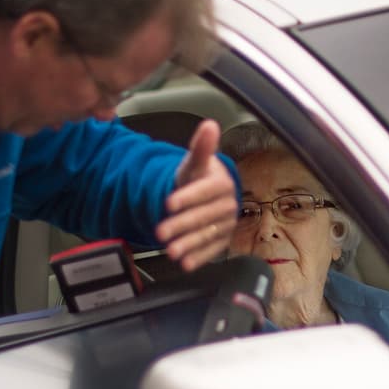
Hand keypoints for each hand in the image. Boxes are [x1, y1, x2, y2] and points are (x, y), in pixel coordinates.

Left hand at [155, 119, 238, 271]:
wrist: (203, 196)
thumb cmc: (197, 178)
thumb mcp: (194, 163)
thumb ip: (201, 147)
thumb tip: (209, 124)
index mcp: (222, 184)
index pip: (206, 191)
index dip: (188, 198)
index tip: (168, 204)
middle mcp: (228, 206)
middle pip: (203, 216)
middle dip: (181, 225)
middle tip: (160, 231)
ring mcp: (226, 225)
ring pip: (206, 236)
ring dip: (188, 245)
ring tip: (170, 252)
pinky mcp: (221, 241)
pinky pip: (211, 251)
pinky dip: (198, 258)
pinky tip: (185, 264)